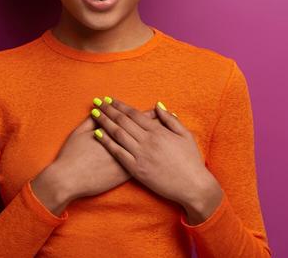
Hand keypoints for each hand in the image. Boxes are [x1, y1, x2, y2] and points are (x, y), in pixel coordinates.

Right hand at [47, 102, 159, 202]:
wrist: (69, 180)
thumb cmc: (71, 155)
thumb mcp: (79, 133)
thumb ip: (90, 121)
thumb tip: (97, 112)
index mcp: (113, 133)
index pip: (133, 120)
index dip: (145, 114)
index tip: (155, 108)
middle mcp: (122, 146)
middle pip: (144, 133)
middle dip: (156, 125)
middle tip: (167, 118)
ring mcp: (124, 161)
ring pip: (146, 149)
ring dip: (158, 140)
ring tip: (167, 133)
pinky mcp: (124, 175)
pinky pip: (143, 164)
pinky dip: (152, 158)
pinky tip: (159, 155)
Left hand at [90, 97, 219, 210]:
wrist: (193, 187)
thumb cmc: (191, 161)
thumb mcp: (185, 135)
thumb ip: (170, 120)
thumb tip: (157, 105)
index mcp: (159, 131)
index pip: (135, 114)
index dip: (120, 105)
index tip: (110, 99)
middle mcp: (148, 141)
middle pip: (123, 121)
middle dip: (108, 110)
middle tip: (97, 102)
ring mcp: (141, 155)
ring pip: (118, 134)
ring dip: (104, 122)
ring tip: (94, 113)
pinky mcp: (137, 170)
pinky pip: (118, 153)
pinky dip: (107, 143)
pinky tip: (97, 135)